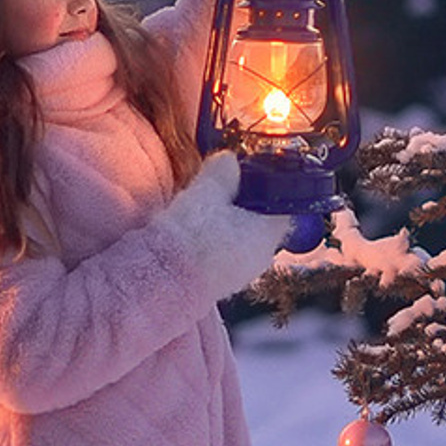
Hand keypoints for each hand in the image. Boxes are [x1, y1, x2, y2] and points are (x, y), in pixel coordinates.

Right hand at [165, 152, 294, 298]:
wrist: (164, 279)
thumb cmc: (191, 234)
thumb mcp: (208, 190)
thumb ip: (223, 172)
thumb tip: (228, 160)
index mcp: (269, 234)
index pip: (280, 205)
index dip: (265, 187)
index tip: (247, 176)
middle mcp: (261, 258)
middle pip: (259, 223)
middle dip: (240, 205)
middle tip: (217, 189)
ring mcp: (240, 275)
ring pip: (239, 241)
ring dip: (224, 225)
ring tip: (198, 211)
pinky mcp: (219, 285)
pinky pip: (223, 257)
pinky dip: (212, 243)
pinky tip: (190, 234)